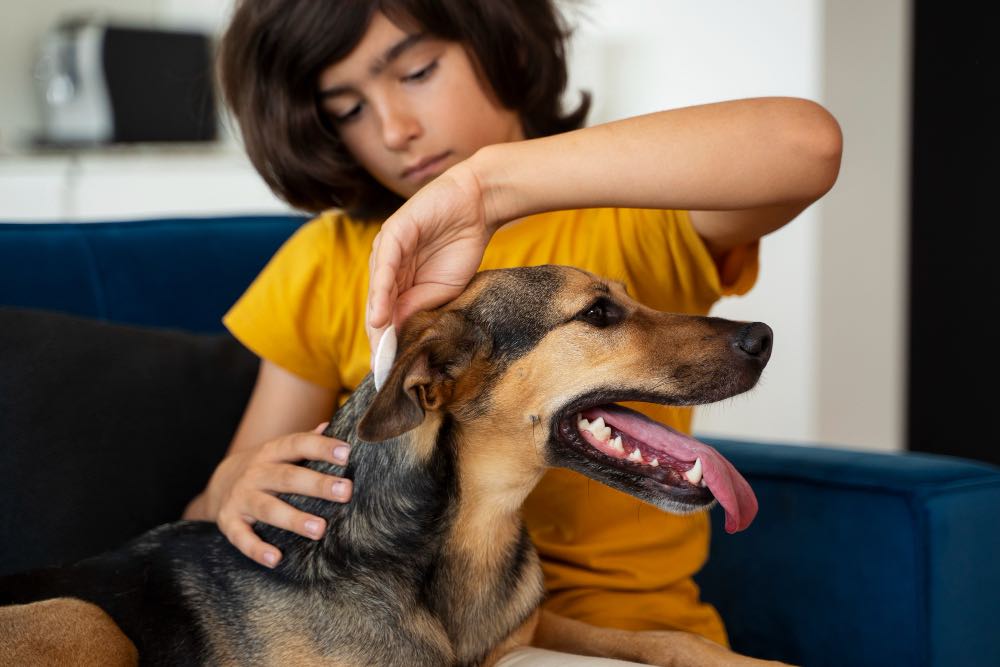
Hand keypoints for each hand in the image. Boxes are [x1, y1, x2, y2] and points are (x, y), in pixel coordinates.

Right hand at [183, 422, 352, 567]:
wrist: (219, 483)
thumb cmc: (266, 467)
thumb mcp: (281, 450)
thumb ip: (307, 440)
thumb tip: (331, 425)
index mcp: (272, 452)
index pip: (298, 445)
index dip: (322, 447)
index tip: (347, 453)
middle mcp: (256, 473)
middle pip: (287, 477)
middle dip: (317, 485)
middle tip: (345, 492)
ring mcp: (241, 497)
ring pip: (268, 508)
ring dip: (293, 519)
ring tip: (319, 529)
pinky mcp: (229, 522)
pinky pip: (241, 537)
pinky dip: (256, 549)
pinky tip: (275, 559)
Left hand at [366, 160, 498, 358]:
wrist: (477, 206)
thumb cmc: (462, 245)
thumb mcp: (442, 289)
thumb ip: (419, 308)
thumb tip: (398, 335)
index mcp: (398, 281)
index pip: (386, 315)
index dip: (385, 342)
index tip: (387, 370)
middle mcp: (387, 267)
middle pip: (376, 307)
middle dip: (378, 338)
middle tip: (380, 367)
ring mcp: (387, 250)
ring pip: (376, 291)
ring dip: (376, 322)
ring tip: (378, 349)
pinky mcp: (393, 234)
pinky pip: (384, 267)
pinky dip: (381, 293)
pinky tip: (380, 316)